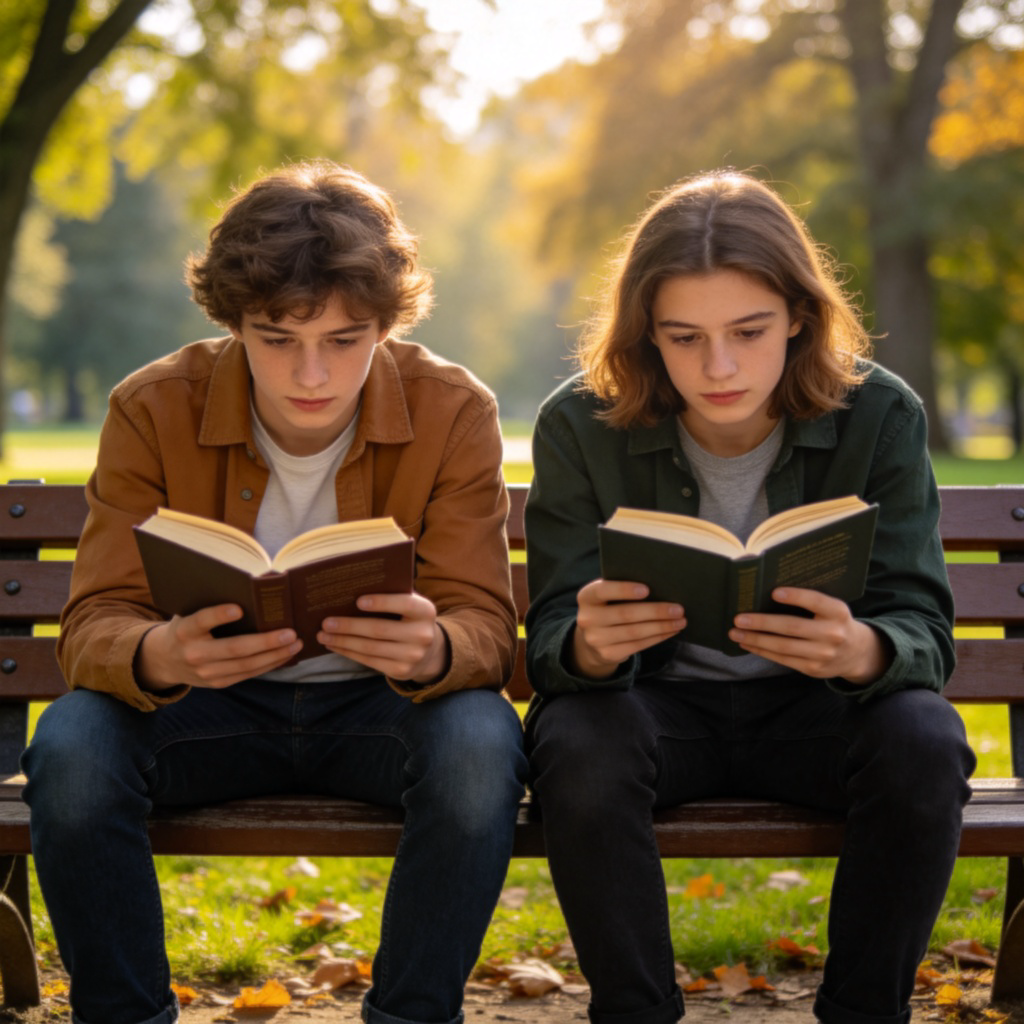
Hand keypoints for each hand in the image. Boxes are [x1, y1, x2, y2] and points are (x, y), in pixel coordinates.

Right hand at [137, 604, 302, 690]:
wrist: (164, 660)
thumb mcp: (188, 613)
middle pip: (234, 649)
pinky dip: (269, 664)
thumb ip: (210, 604)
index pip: (200, 621)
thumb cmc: (186, 627)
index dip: (218, 615)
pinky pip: (248, 674)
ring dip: (275, 655)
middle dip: (266, 641)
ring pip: (246, 665)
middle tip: (291, 633)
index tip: (238, 608)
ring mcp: (206, 672)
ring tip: (296, 643)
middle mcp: (194, 653)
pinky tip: (285, 655)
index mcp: (184, 630)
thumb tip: (251, 587)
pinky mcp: (217, 683)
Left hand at [318, 592, 448, 683]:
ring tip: (323, 635)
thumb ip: (392, 595)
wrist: (429, 651)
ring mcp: (412, 656)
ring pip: (370, 648)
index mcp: (425, 611)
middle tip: (326, 622)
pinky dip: (348, 653)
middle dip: (349, 626)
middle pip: (379, 629)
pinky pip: (369, 661)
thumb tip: (351, 590)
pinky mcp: (401, 671)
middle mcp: (422, 635)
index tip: (358, 601)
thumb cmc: (409, 619)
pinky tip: (335, 646)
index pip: (404, 604)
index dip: (382, 602)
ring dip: (343, 642)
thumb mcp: (409, 605)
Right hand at [572, 579, 685, 679]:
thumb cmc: (607, 608)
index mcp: (586, 597)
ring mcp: (596, 639)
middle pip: (625, 614)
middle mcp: (587, 619)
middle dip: (655, 611)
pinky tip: (671, 631)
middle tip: (678, 608)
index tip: (647, 589)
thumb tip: (659, 586)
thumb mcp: (606, 596)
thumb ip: (621, 589)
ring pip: (635, 632)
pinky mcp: (608, 654)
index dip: (624, 590)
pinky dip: (658, 638)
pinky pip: (638, 645)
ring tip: (681, 621)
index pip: (603, 590)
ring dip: (662, 626)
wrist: (591, 639)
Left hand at [728, 587, 889, 683]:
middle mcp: (832, 634)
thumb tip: (767, 592)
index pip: (816, 602)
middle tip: (738, 618)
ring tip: (735, 633)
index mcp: (838, 612)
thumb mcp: (831, 609)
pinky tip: (748, 644)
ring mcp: (823, 654)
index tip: (774, 592)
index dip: (796, 597)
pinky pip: (782, 659)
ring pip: (783, 646)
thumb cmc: (834, 622)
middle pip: (792, 627)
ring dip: (755, 640)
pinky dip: (762, 651)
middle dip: (762, 623)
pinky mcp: (812, 669)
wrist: (856, 653)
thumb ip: (810, 601)